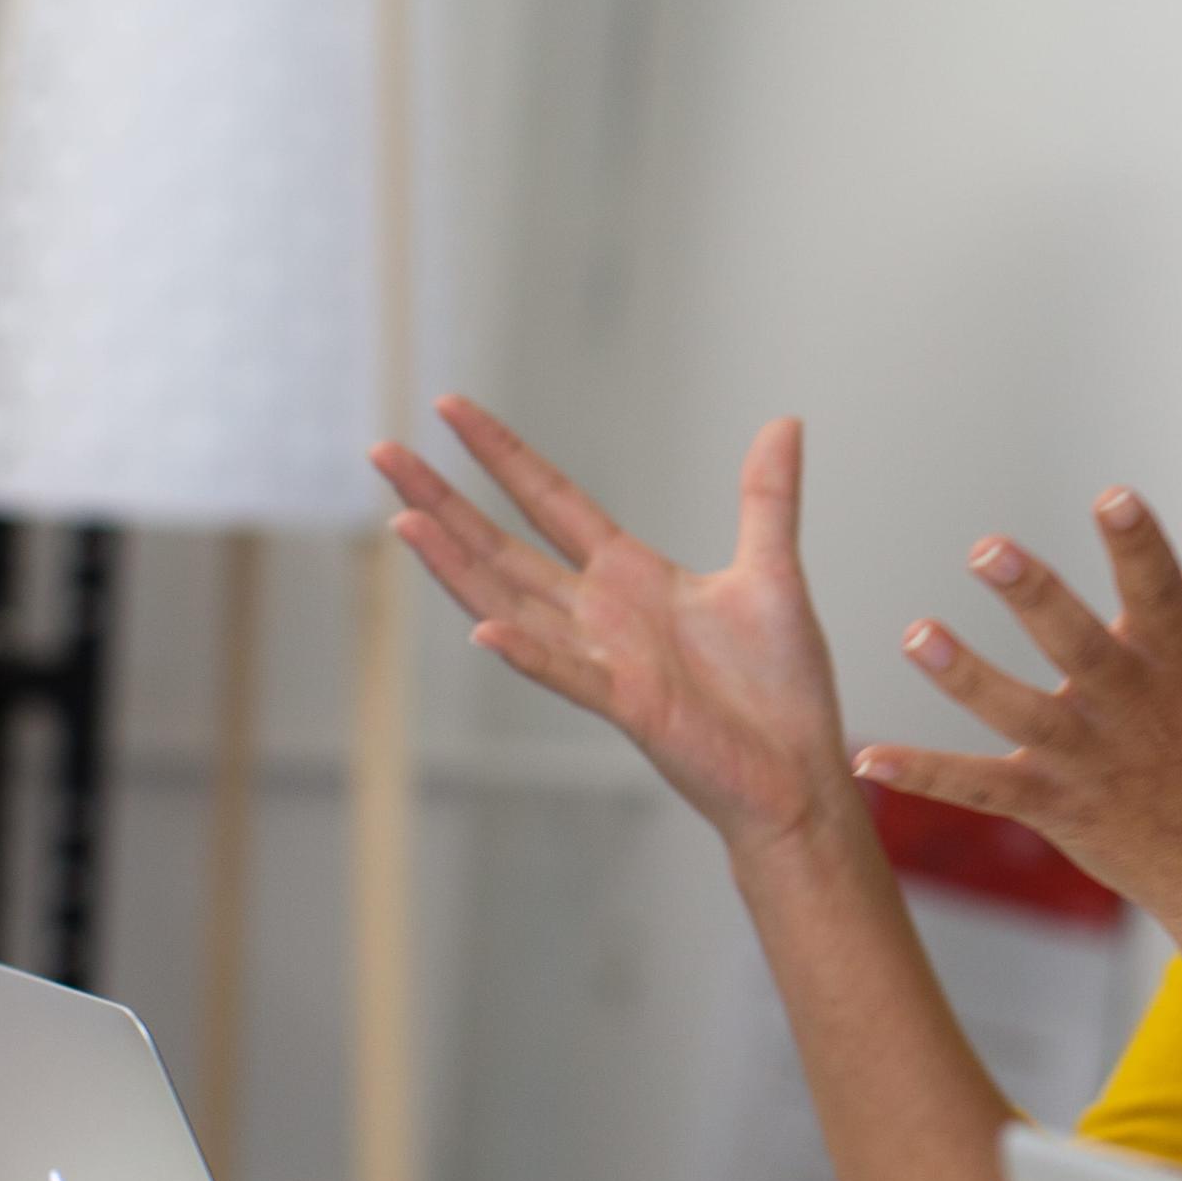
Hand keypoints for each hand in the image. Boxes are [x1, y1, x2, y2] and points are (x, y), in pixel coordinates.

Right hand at [376, 398, 852, 865]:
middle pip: (503, 547)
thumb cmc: (779, 688)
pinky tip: (484, 629)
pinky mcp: (632, 707)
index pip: (550, 500)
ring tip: (405, 520)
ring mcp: (607, 661)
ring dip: (458, 567)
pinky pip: (569, 675)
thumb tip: (785, 422)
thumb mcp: (773, 573)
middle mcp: (602, 615)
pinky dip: (527, 655)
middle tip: (384, 452)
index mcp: (632, 577)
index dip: (501, 455)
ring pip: (512, 605)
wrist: (797, 773)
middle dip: (443, 500)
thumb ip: (766, 499)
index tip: (451, 407)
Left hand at [850, 461, 1181, 946]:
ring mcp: (1090, 758)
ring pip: (1022, 715)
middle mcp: (1133, 703)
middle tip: (985, 548)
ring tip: (916, 634)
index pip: (1160, 590)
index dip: (1139, 545)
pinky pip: (981, 788)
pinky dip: (925, 775)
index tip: (1113, 497)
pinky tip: (868, 756)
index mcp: (1178, 654)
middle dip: (1037, 598)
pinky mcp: (1054, 806)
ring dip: (967, 677)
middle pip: (1081, 645)